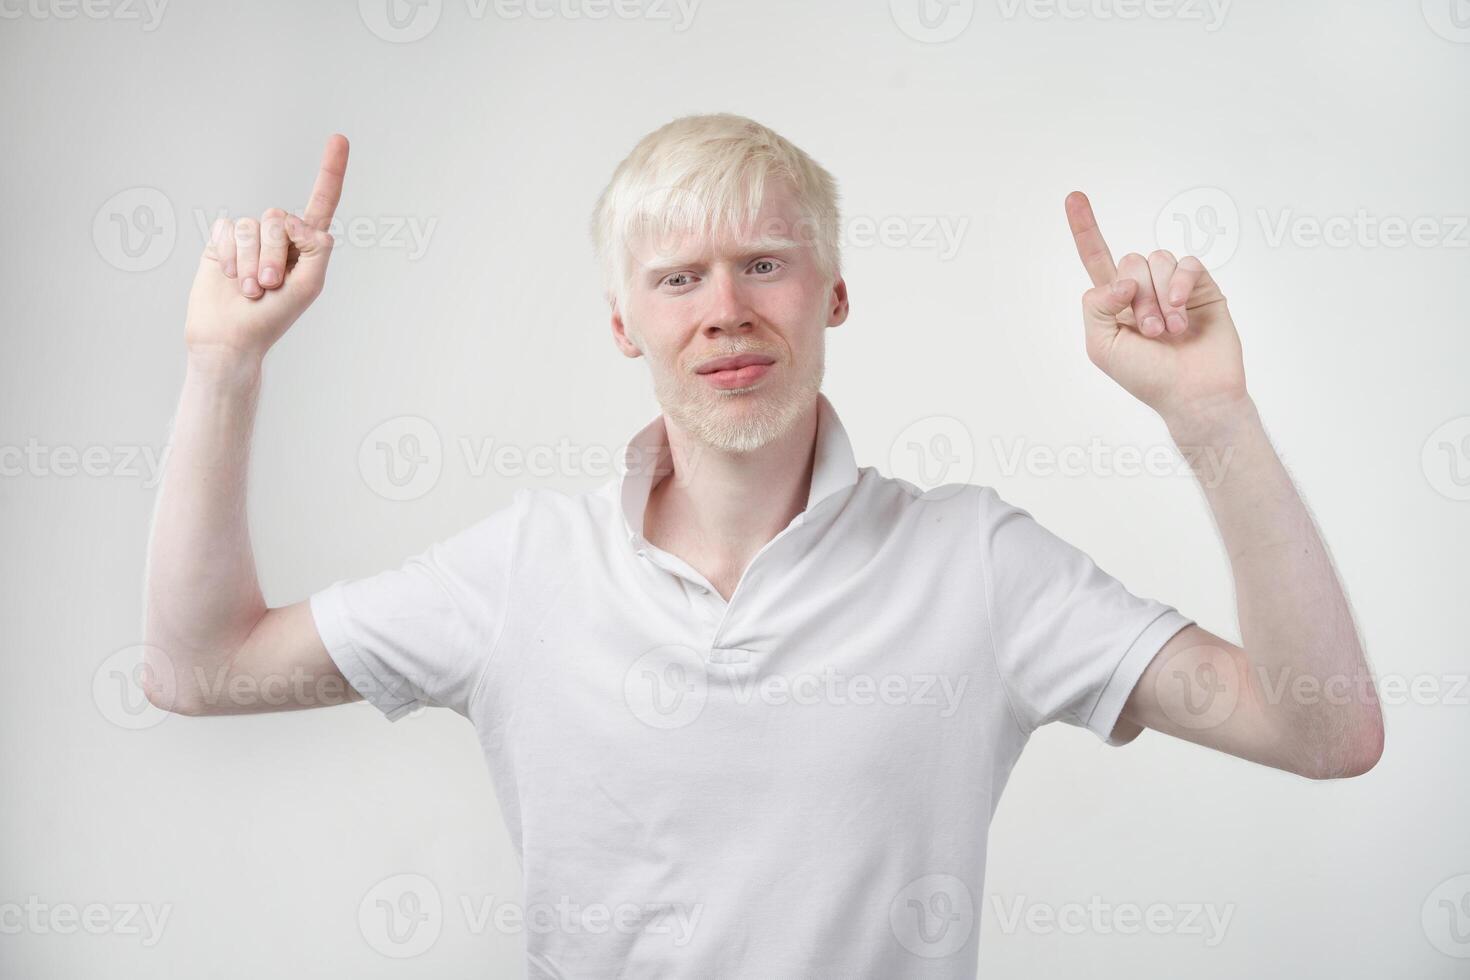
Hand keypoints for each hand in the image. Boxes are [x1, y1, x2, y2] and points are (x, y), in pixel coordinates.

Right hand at [184, 134, 348, 359]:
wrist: (230, 337)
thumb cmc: (273, 318)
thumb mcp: (310, 285)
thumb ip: (316, 248)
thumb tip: (293, 220)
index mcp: (307, 245)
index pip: (322, 202)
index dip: (331, 171)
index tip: (339, 138)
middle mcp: (280, 235)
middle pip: (278, 218)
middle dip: (273, 255)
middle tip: (270, 286)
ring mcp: (250, 237)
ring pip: (251, 226)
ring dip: (251, 263)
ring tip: (251, 289)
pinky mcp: (222, 240)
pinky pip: (226, 230)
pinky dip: (230, 257)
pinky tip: (231, 278)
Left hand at [1064, 191, 1247, 425]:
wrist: (1193, 393)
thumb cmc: (1146, 376)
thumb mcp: (1100, 345)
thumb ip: (1096, 305)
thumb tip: (1123, 280)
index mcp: (1114, 302)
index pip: (1096, 257)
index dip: (1085, 228)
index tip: (1073, 196)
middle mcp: (1143, 289)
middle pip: (1129, 261)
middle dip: (1137, 296)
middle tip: (1150, 332)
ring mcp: (1173, 285)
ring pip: (1157, 260)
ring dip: (1160, 298)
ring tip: (1169, 331)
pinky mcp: (1202, 286)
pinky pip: (1187, 263)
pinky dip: (1181, 285)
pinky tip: (1183, 311)